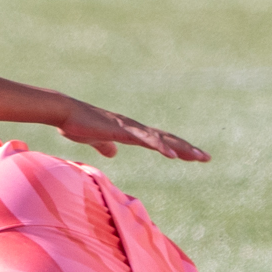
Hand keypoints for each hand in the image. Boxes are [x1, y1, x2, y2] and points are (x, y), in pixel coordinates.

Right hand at [56, 102, 205, 162]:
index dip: (177, 149)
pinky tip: (172, 156)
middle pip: (167, 140)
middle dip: (187, 149)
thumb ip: (106, 145)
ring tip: (197, 157)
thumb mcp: (95, 139)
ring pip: (162, 140)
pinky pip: (146, 140)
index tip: (194, 157)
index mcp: (131, 132)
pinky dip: (161, 147)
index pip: (160, 142)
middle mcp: (136, 128)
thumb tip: (112, 153)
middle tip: (207, 158)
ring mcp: (131, 128)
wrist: (64, 113)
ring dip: (181, 148)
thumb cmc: (77, 124)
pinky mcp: (122, 129)